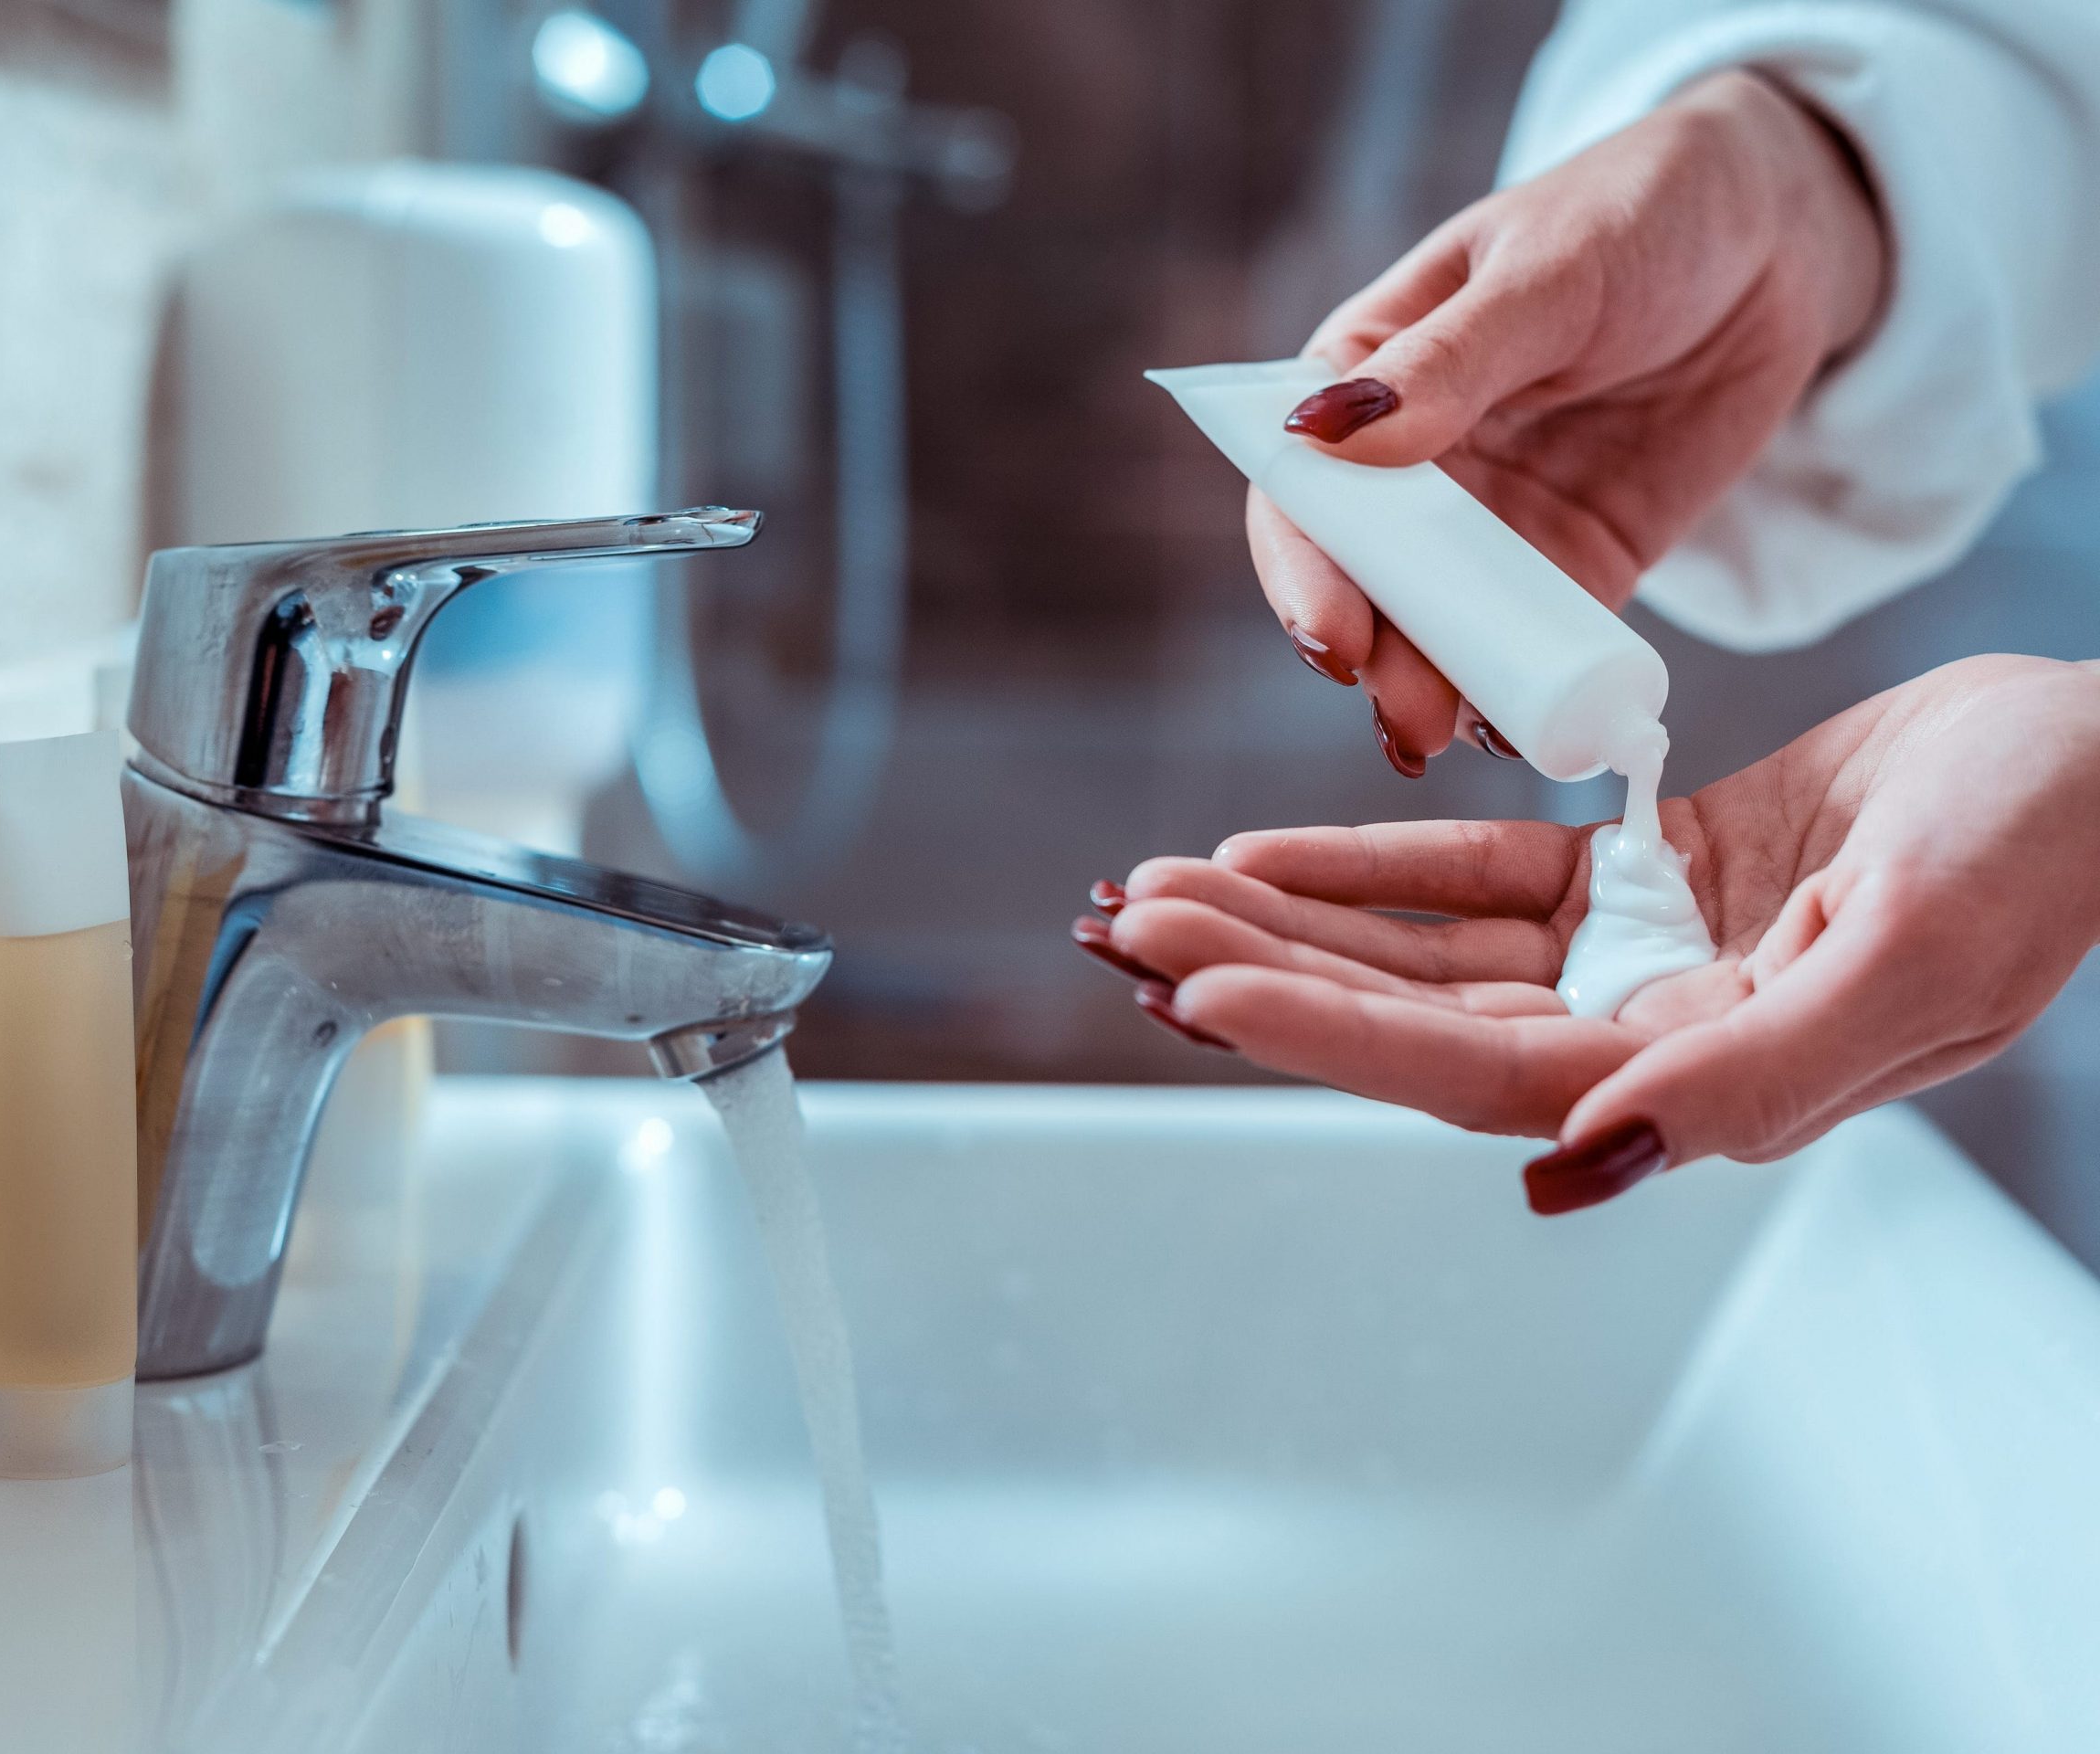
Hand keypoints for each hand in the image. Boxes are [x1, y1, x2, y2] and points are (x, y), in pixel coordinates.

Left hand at [1077, 657, 2099, 1211]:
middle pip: (1414, 1018)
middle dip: (1266, 974)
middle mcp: (1650, 1034)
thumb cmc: (2046, 850)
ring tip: (1163, 888)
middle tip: (1127, 927)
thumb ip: (1753, 1076)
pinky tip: (1269, 851)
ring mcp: (1639, 956)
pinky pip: (1482, 874)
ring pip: (1424, 947)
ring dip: (1292, 919)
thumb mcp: (1918, 960)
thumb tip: (1582, 1161)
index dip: (1330, 1036)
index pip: (1472, 1072)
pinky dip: (1376, 863)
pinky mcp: (1644, 873)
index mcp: (1707, 1076)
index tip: (1197, 992)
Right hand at [1257, 70, 1885, 774]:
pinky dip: (1516, 694)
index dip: (1302, 569)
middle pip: (1363, 580)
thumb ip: (1450, 361)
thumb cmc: (1647, 211)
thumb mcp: (1550, 273)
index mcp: (1369, 375)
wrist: (1784, 239)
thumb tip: (1325, 433)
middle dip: (1373, 656)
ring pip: (1436, 629)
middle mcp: (1412, 464)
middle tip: (1405, 718)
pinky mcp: (1570, 566)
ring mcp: (1490, 524)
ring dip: (1431, 690)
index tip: (1331, 638)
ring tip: (1442, 742)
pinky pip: (1528, 647)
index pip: (1302, 488)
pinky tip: (1519, 733)